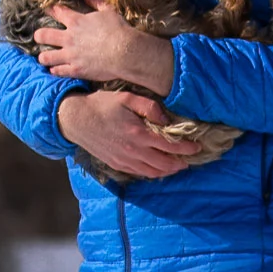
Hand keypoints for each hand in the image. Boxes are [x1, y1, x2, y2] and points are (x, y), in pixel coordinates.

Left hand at [36, 0, 176, 94]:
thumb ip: (96, 1)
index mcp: (76, 22)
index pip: (57, 12)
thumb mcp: (109, 11)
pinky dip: (55, 70)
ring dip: (44, 56)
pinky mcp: (75, 69)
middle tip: (40, 36)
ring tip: (45, 57)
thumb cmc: (119, 30)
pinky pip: (57, 71)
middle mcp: (69, 38)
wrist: (125, 51)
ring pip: (45, 57)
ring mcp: (70, 55)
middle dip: (39, 35)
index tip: (47, 9)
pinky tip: (56, 69)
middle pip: (43, 35)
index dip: (50, 9)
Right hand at [57, 90, 201, 180]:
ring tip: (176, 166)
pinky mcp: (116, 164)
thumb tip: (166, 121)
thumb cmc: (102, 105)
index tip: (197, 147)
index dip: (186, 148)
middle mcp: (133, 151)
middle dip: (180, 163)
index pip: (170, 146)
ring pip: (152, 173)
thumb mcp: (127, 98)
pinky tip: (157, 168)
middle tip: (189, 160)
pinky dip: (152, 173)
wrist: (75, 118)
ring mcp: (124, 160)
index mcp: (138, 134)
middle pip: (164, 164)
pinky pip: (139, 173)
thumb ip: (150, 108)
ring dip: (167, 171)